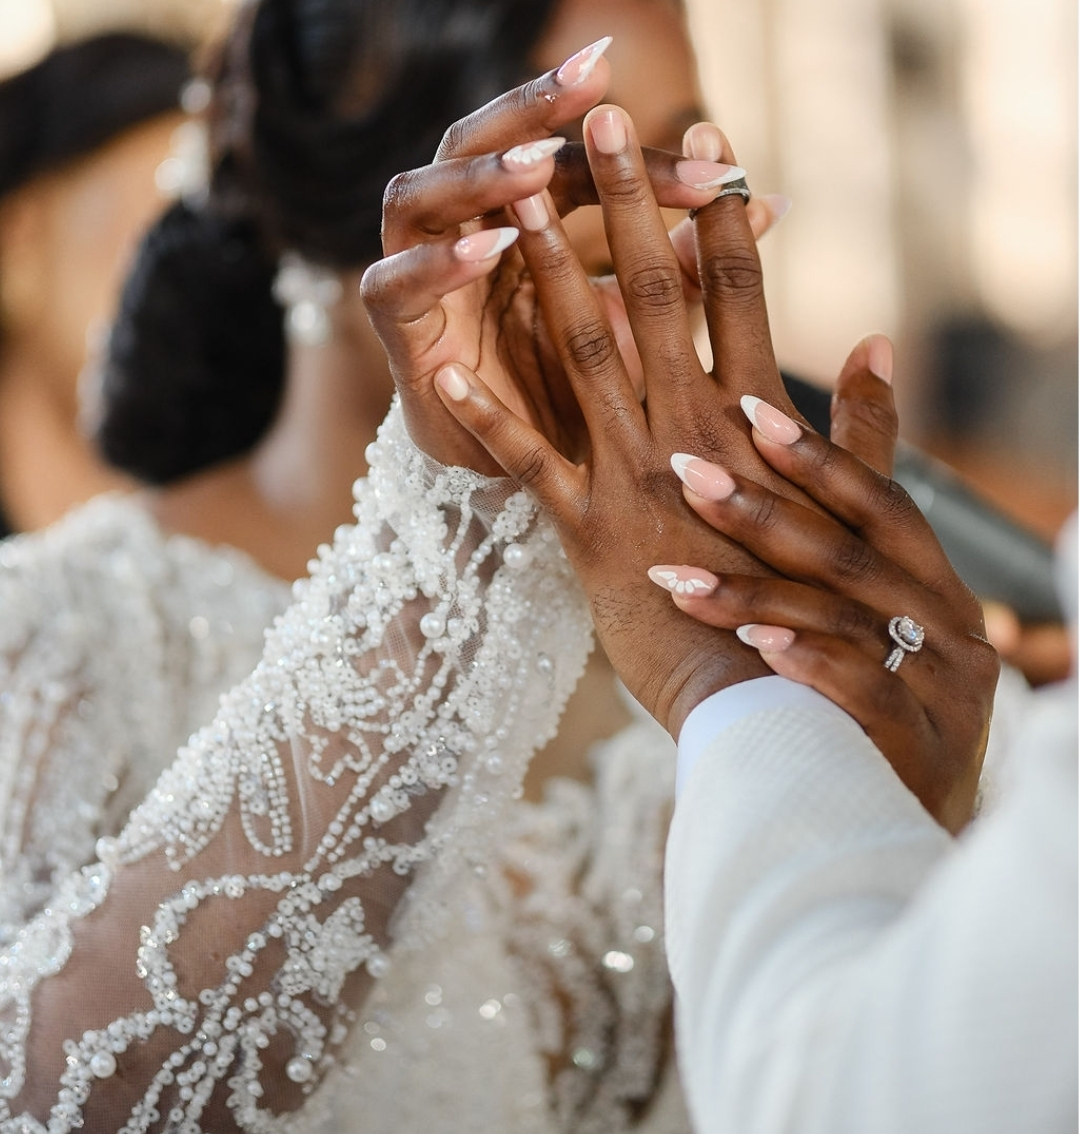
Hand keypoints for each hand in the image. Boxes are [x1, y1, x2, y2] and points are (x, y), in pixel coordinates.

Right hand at [361, 38, 785, 472]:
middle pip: (479, 142)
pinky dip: (436, 266)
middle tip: (596, 85)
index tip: (708, 150)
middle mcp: (462, 227)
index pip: (570, 164)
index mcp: (521, 216)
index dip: (635, 159)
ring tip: (538, 167)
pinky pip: (395, 286)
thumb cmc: (579, 390)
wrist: (523, 473)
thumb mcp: (637, 329)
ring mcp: (419, 272)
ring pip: (421, 197)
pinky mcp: (395, 330)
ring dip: (478, 179)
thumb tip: (766, 203)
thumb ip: (685, 269)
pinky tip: (488, 250)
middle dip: (531, 110)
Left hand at [428, 105, 814, 733]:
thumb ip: (862, 426)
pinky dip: (486, 414)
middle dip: (624, 201)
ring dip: (542, 269)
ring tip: (511, 198)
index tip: (705, 140)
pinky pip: (527, 463)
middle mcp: (690, 431)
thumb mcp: (855, 509)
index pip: (738, 293)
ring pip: (582, 352)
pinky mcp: (586, 532)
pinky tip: (443, 363)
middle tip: (599, 121)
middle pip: (653, 295)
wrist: (769, 694)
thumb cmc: (815, 604)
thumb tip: (872, 342)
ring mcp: (633, 476)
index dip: (719, 213)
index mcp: (753, 421)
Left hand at [647, 347, 998, 832]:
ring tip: (673, 577)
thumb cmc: (867, 695)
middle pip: (852, 553)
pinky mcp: (920, 746)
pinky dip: (807, 663)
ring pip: (847, 621)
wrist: (892, 822)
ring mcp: (942, 687)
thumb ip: (858, 489)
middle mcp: (947, 624)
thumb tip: (870, 344)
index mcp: (931, 582)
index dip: (815, 457)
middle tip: (680, 472)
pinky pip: (863, 694)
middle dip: (762, 512)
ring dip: (755, 593)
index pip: (878, 501)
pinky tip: (751, 647)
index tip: (745, 409)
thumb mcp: (873, 602)